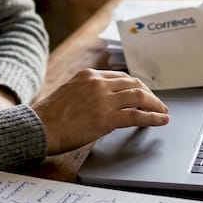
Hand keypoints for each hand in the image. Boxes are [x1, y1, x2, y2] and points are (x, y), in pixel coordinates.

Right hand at [31, 68, 169, 154]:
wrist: (38, 127)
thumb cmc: (50, 116)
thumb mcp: (70, 93)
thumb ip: (88, 93)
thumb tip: (106, 102)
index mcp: (89, 75)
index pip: (121, 77)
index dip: (136, 86)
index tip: (143, 93)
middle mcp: (98, 83)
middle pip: (133, 84)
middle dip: (149, 94)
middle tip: (157, 103)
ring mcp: (103, 100)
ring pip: (139, 97)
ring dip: (155, 105)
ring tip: (163, 112)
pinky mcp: (106, 118)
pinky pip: (136, 116)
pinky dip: (152, 118)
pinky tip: (160, 120)